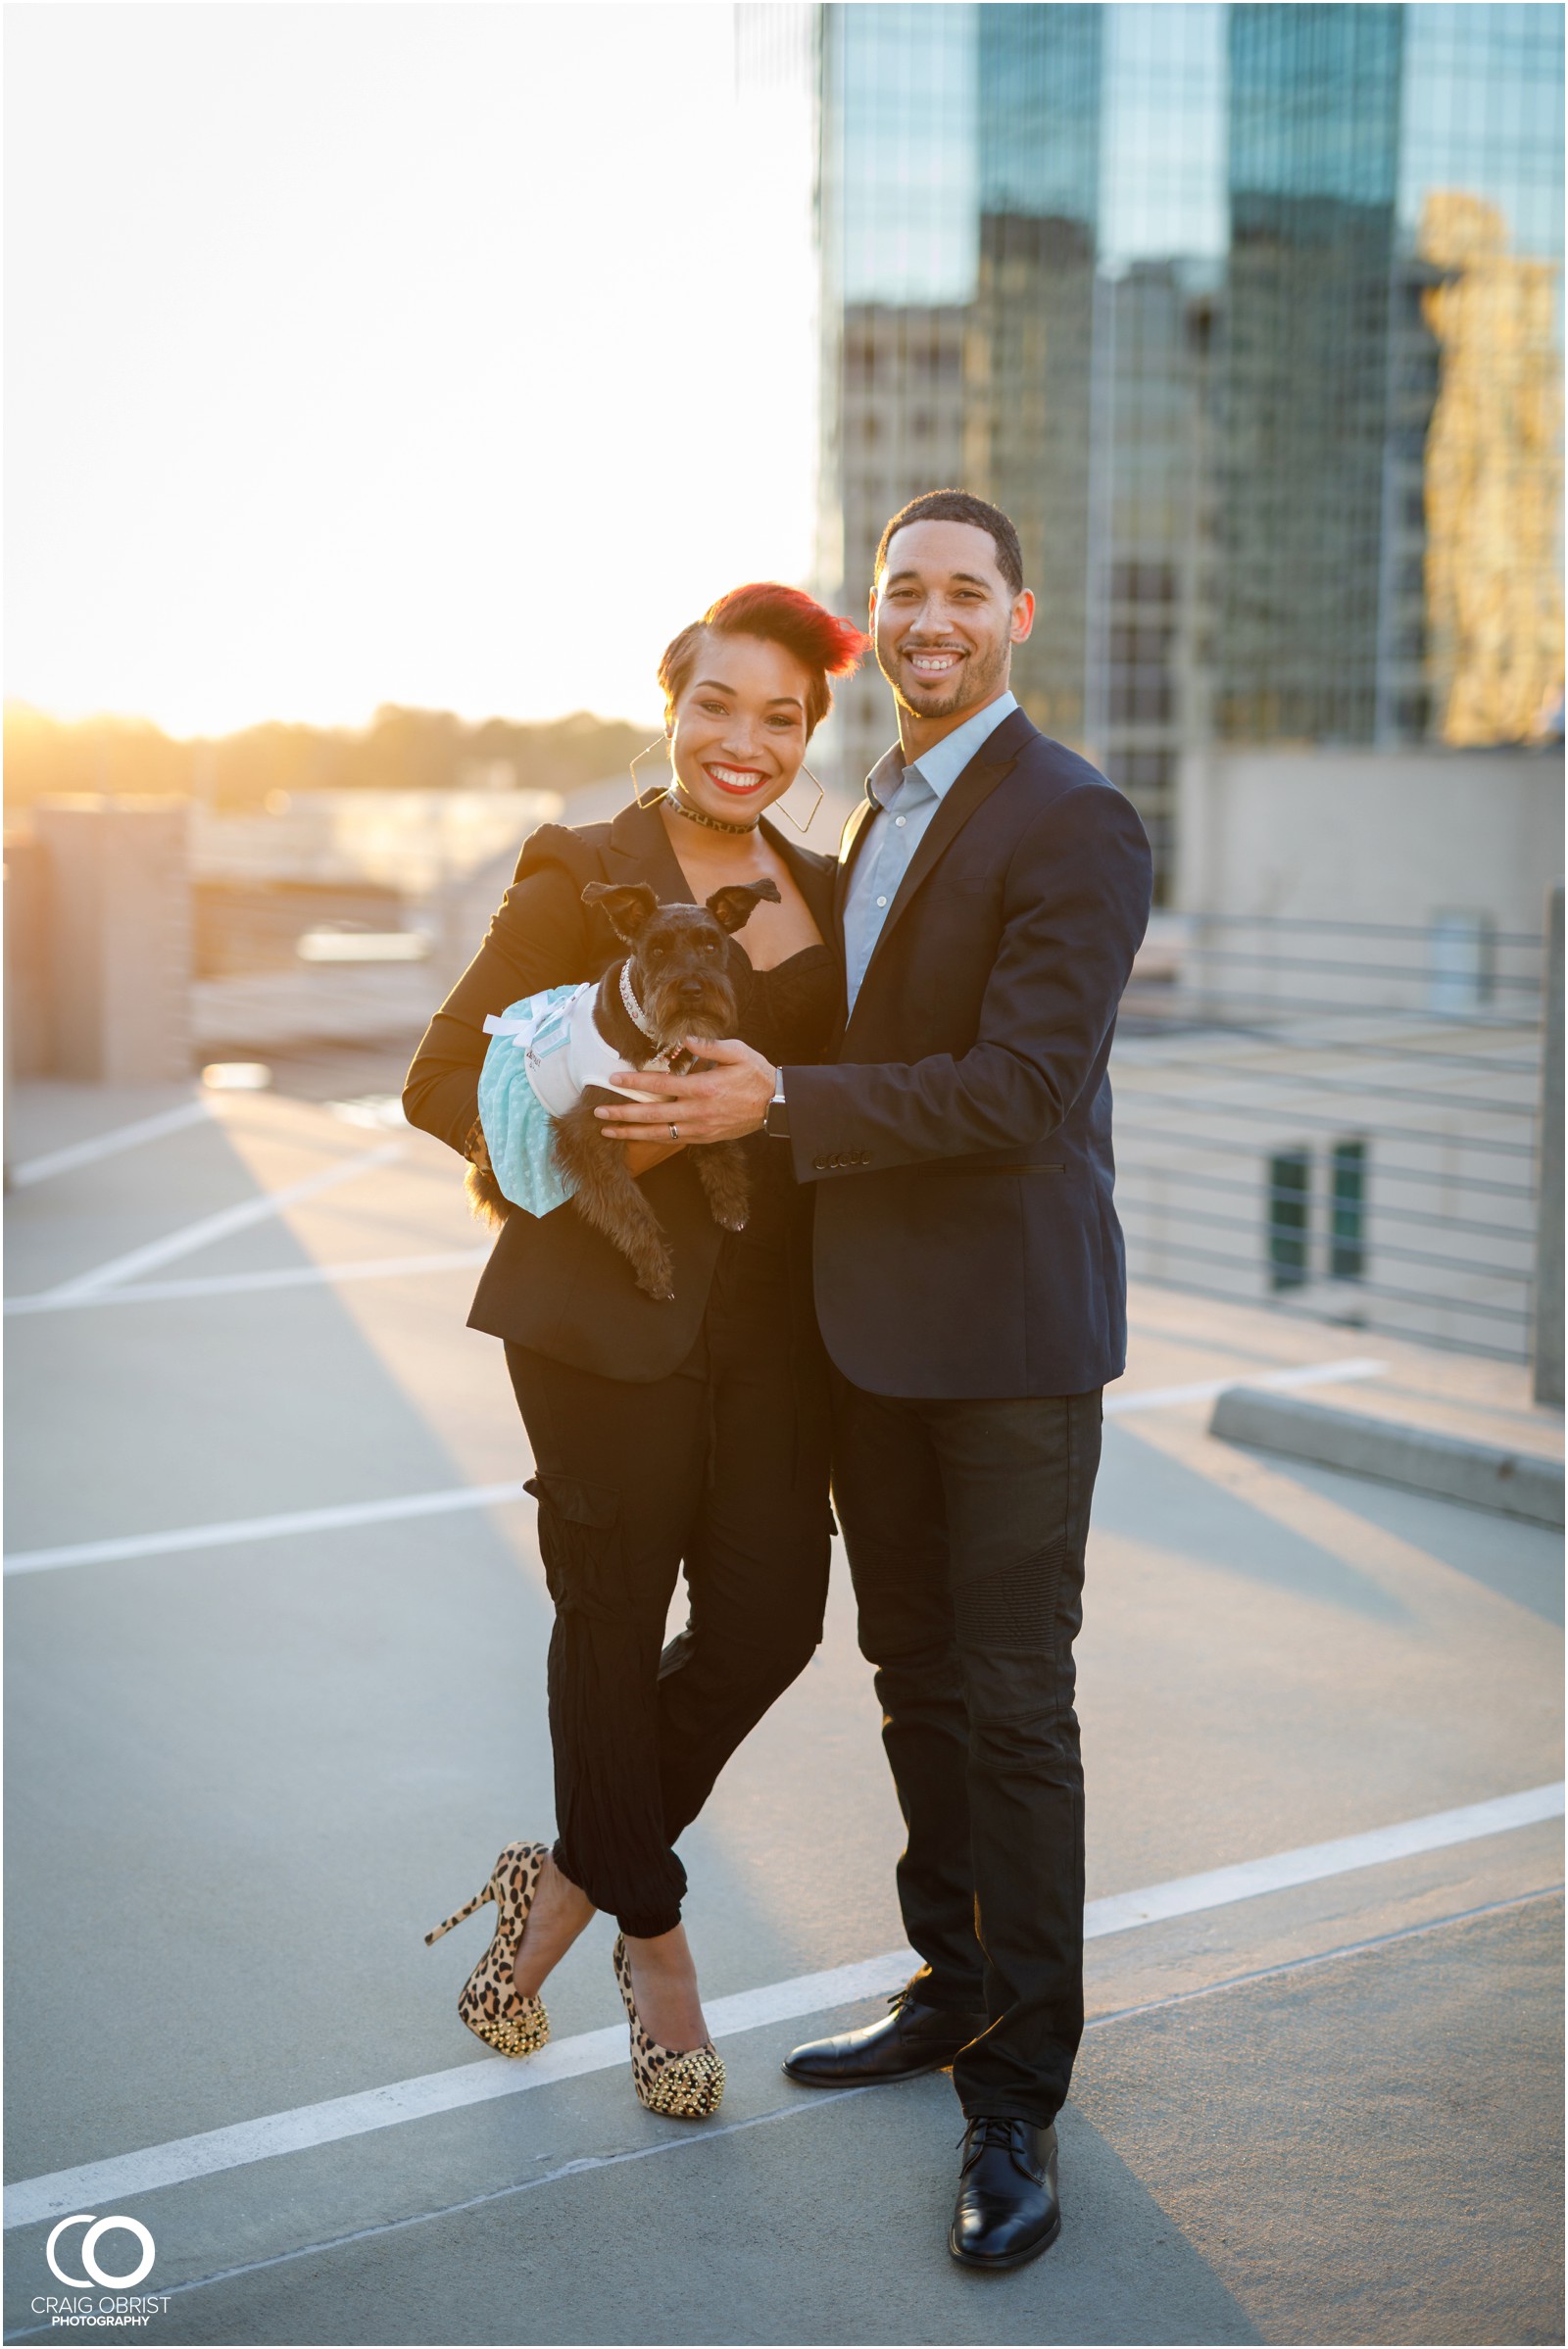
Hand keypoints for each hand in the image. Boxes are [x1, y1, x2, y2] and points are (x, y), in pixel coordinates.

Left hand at [594, 1036, 775, 1143]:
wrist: (776, 1104)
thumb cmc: (756, 1074)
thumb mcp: (737, 1052)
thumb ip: (709, 1046)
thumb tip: (685, 1039)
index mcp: (703, 1088)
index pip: (660, 1085)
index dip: (635, 1082)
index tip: (614, 1079)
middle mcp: (697, 1111)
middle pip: (651, 1115)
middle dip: (622, 1114)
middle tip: (599, 1112)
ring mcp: (699, 1128)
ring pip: (658, 1133)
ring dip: (630, 1133)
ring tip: (607, 1130)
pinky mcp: (704, 1138)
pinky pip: (672, 1140)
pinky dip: (651, 1139)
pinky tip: (636, 1137)